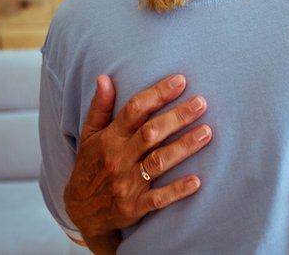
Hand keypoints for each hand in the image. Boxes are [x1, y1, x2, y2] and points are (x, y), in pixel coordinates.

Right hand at [64, 74, 212, 252]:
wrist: (81, 211)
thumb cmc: (90, 166)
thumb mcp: (89, 135)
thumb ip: (99, 107)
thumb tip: (104, 77)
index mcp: (110, 138)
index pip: (134, 110)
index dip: (157, 94)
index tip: (180, 81)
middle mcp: (118, 158)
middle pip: (150, 133)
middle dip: (177, 117)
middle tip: (201, 102)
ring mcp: (126, 183)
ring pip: (158, 162)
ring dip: (183, 147)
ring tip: (207, 132)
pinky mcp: (134, 207)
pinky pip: (158, 199)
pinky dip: (177, 190)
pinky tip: (197, 181)